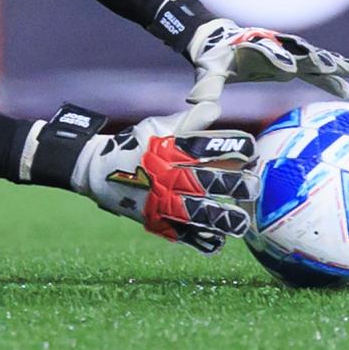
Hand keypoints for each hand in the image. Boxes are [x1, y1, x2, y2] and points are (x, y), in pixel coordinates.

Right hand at [69, 102, 257, 253]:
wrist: (94, 170)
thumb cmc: (132, 145)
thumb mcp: (155, 126)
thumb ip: (188, 122)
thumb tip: (216, 108)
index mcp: (169, 149)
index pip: (206, 147)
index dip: (231, 147)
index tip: (251, 149)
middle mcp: (167, 175)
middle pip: (207, 182)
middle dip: (234, 185)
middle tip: (254, 187)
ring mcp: (160, 200)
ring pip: (197, 213)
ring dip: (222, 219)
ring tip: (242, 224)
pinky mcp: (154, 220)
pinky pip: (181, 233)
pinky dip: (200, 239)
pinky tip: (217, 241)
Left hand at [184, 20, 348, 107]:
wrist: (216, 40)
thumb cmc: (212, 57)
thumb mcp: (207, 71)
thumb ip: (205, 88)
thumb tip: (196, 106)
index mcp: (251, 46)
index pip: (266, 51)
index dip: (276, 58)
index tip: (289, 69)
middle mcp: (272, 44)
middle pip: (297, 50)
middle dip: (315, 58)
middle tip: (335, 68)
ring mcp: (285, 49)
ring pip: (313, 56)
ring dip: (333, 64)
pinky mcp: (292, 58)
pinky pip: (316, 65)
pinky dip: (333, 70)